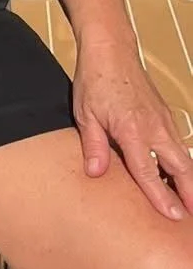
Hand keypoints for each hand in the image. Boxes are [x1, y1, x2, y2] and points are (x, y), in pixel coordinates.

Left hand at [74, 45, 192, 219]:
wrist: (111, 50)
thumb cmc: (95, 80)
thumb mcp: (86, 114)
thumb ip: (94, 146)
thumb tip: (96, 173)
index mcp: (132, 130)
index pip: (149, 171)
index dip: (161, 196)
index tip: (173, 216)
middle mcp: (154, 127)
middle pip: (180, 167)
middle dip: (189, 193)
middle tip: (191, 217)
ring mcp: (164, 121)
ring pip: (185, 157)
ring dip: (189, 180)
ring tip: (190, 201)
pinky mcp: (166, 116)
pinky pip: (179, 145)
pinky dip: (183, 163)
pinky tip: (179, 174)